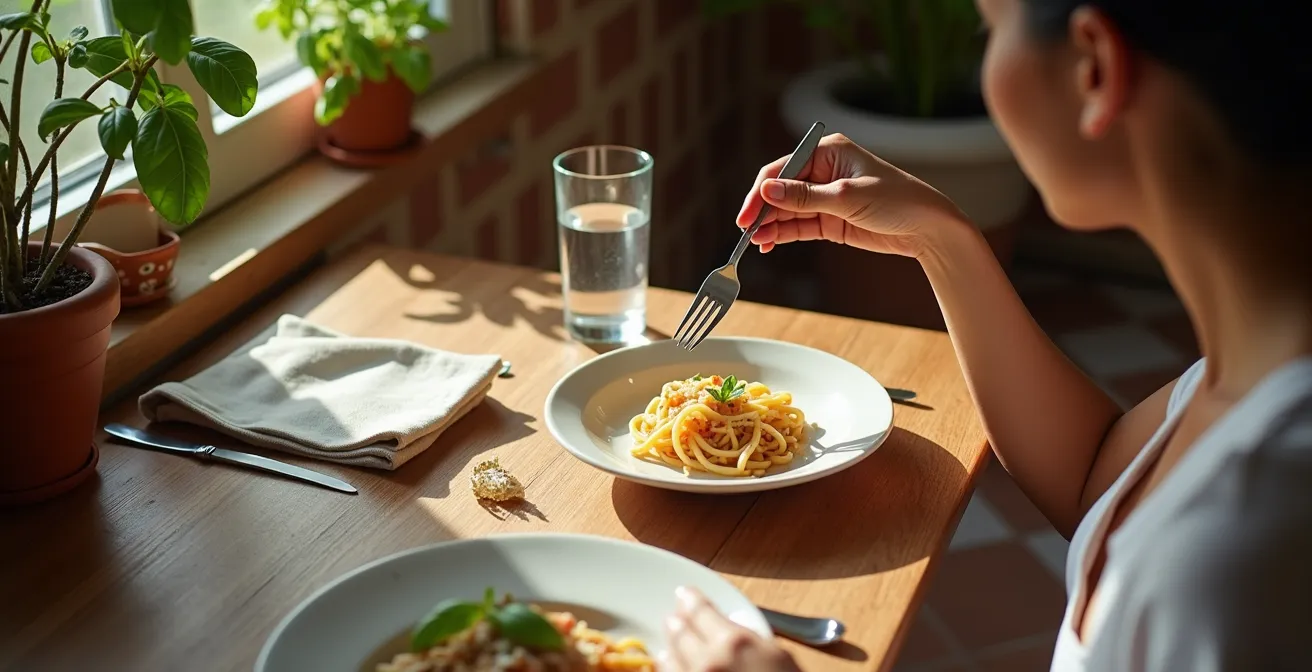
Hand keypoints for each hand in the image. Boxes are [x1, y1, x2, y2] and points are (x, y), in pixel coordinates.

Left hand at [661, 587, 800, 671]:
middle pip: (679, 632)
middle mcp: (706, 662)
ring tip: (669, 643)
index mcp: (732, 643)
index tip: (684, 595)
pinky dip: (667, 670)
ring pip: (667, 659)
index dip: (690, 600)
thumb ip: (750, 639)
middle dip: (678, 622)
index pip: (700, 610)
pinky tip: (668, 667)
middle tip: (675, 617)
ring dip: (669, 647)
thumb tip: (731, 630)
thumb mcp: (778, 656)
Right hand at [736, 133, 969, 257]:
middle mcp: (823, 171)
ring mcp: (825, 197)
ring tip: (756, 242)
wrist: (928, 228)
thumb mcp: (847, 197)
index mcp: (827, 151)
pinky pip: (799, 226)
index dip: (761, 191)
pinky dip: (783, 234)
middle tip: (746, 231)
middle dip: (763, 210)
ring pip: (787, 210)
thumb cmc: (897, 200)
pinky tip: (770, 243)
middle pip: (781, 190)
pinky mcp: (831, 220)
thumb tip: (767, 189)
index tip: (747, 214)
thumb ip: (804, 197)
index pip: (783, 168)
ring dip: (770, 225)